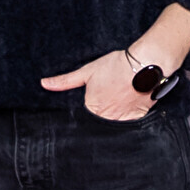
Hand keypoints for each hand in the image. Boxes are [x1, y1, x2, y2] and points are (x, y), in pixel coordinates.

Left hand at [40, 51, 156, 121]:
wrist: (145, 65)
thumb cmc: (116, 66)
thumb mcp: (87, 71)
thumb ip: (65, 81)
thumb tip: (44, 84)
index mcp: (92, 108)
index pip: (86, 115)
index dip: (90, 107)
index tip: (94, 102)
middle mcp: (106, 118)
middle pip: (100, 121)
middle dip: (102, 113)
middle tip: (110, 98)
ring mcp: (123, 120)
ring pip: (114, 124)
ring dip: (115, 116)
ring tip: (120, 101)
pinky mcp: (138, 118)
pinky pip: (130, 123)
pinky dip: (129, 116)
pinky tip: (130, 105)